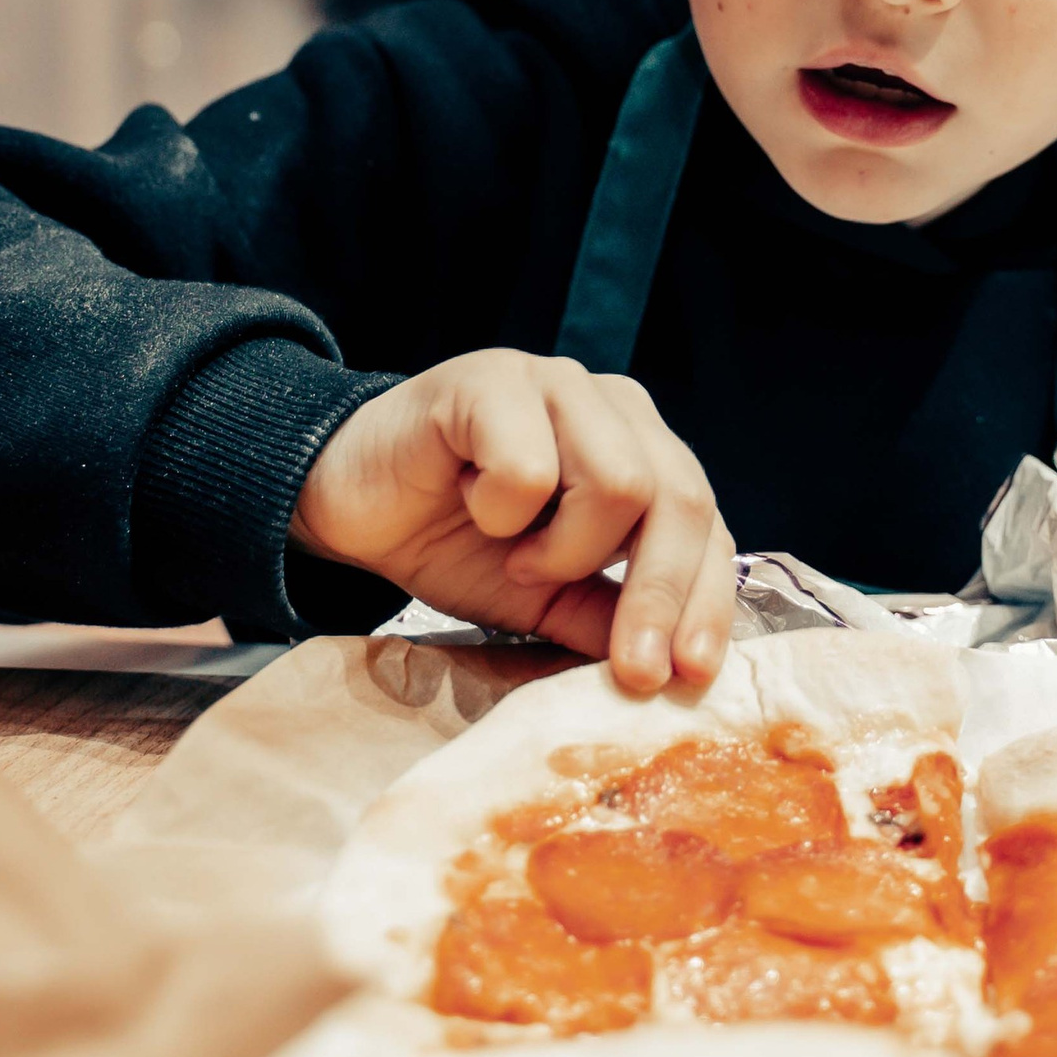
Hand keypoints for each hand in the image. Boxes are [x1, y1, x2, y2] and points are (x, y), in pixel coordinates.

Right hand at [292, 353, 733, 694]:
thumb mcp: (544, 599)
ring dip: (565, 550)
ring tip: (518, 557)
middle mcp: (615, 407)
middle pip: (681, 500)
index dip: (705, 602)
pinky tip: (472, 503)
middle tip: (631, 669)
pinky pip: (530, 467)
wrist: (351, 503)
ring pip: (621, 482)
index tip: (689, 676)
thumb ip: (606, 617)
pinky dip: (501, 512)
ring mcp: (559, 383)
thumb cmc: (454, 539)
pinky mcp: (495, 380)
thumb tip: (674, 668)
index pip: (705, 525)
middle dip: (660, 596)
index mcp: (642, 450)